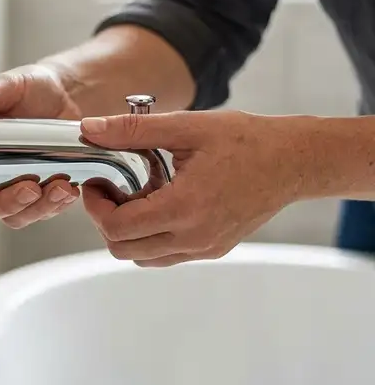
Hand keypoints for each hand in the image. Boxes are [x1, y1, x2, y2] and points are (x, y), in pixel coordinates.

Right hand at [0, 64, 81, 226]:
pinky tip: (70, 187)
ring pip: (16, 215)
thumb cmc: (30, 89)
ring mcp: (14, 187)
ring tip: (59, 186)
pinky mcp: (42, 192)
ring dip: (36, 208)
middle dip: (5, 204)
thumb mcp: (8, 85)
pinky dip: (57, 203)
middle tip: (28, 187)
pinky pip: (45, 210)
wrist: (68, 93)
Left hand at [79, 110, 304, 266]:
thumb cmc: (246, 141)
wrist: (293, 161)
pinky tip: (157, 203)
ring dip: (127, 231)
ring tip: (133, 195)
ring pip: (142, 257)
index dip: (95, 206)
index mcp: (184, 208)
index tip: (96, 182)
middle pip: (123, 249)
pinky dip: (149, 236)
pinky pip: (165, 255)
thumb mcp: (186, 127)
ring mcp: (204, 247)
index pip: (117, 227)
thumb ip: (132, 130)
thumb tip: (90, 128)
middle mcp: (193, 237)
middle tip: (108, 189)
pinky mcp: (212, 248)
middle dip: (105, 220)